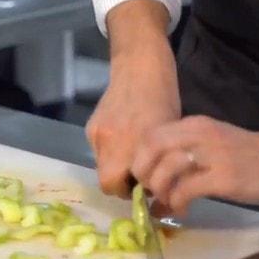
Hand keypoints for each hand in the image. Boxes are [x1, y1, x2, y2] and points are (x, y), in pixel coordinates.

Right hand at [87, 80, 178, 197]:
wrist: (140, 67)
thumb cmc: (165, 99)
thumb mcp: (168, 135)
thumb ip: (157, 161)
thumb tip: (153, 184)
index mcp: (136, 147)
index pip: (118, 187)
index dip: (129, 191)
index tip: (143, 184)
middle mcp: (112, 144)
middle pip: (106, 181)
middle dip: (120, 183)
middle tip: (136, 174)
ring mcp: (97, 135)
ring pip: (101, 165)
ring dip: (115, 165)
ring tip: (130, 150)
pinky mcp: (91, 126)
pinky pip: (98, 149)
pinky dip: (110, 149)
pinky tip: (122, 134)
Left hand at [130, 116, 258, 214]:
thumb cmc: (244, 155)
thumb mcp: (209, 144)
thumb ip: (183, 155)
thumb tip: (154, 180)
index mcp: (192, 125)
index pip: (150, 135)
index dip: (139, 158)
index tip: (143, 177)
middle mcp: (198, 135)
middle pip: (151, 148)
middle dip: (143, 174)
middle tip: (150, 192)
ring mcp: (211, 155)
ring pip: (166, 169)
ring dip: (159, 191)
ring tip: (166, 203)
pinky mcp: (223, 177)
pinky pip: (186, 190)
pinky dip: (176, 203)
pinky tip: (182, 210)